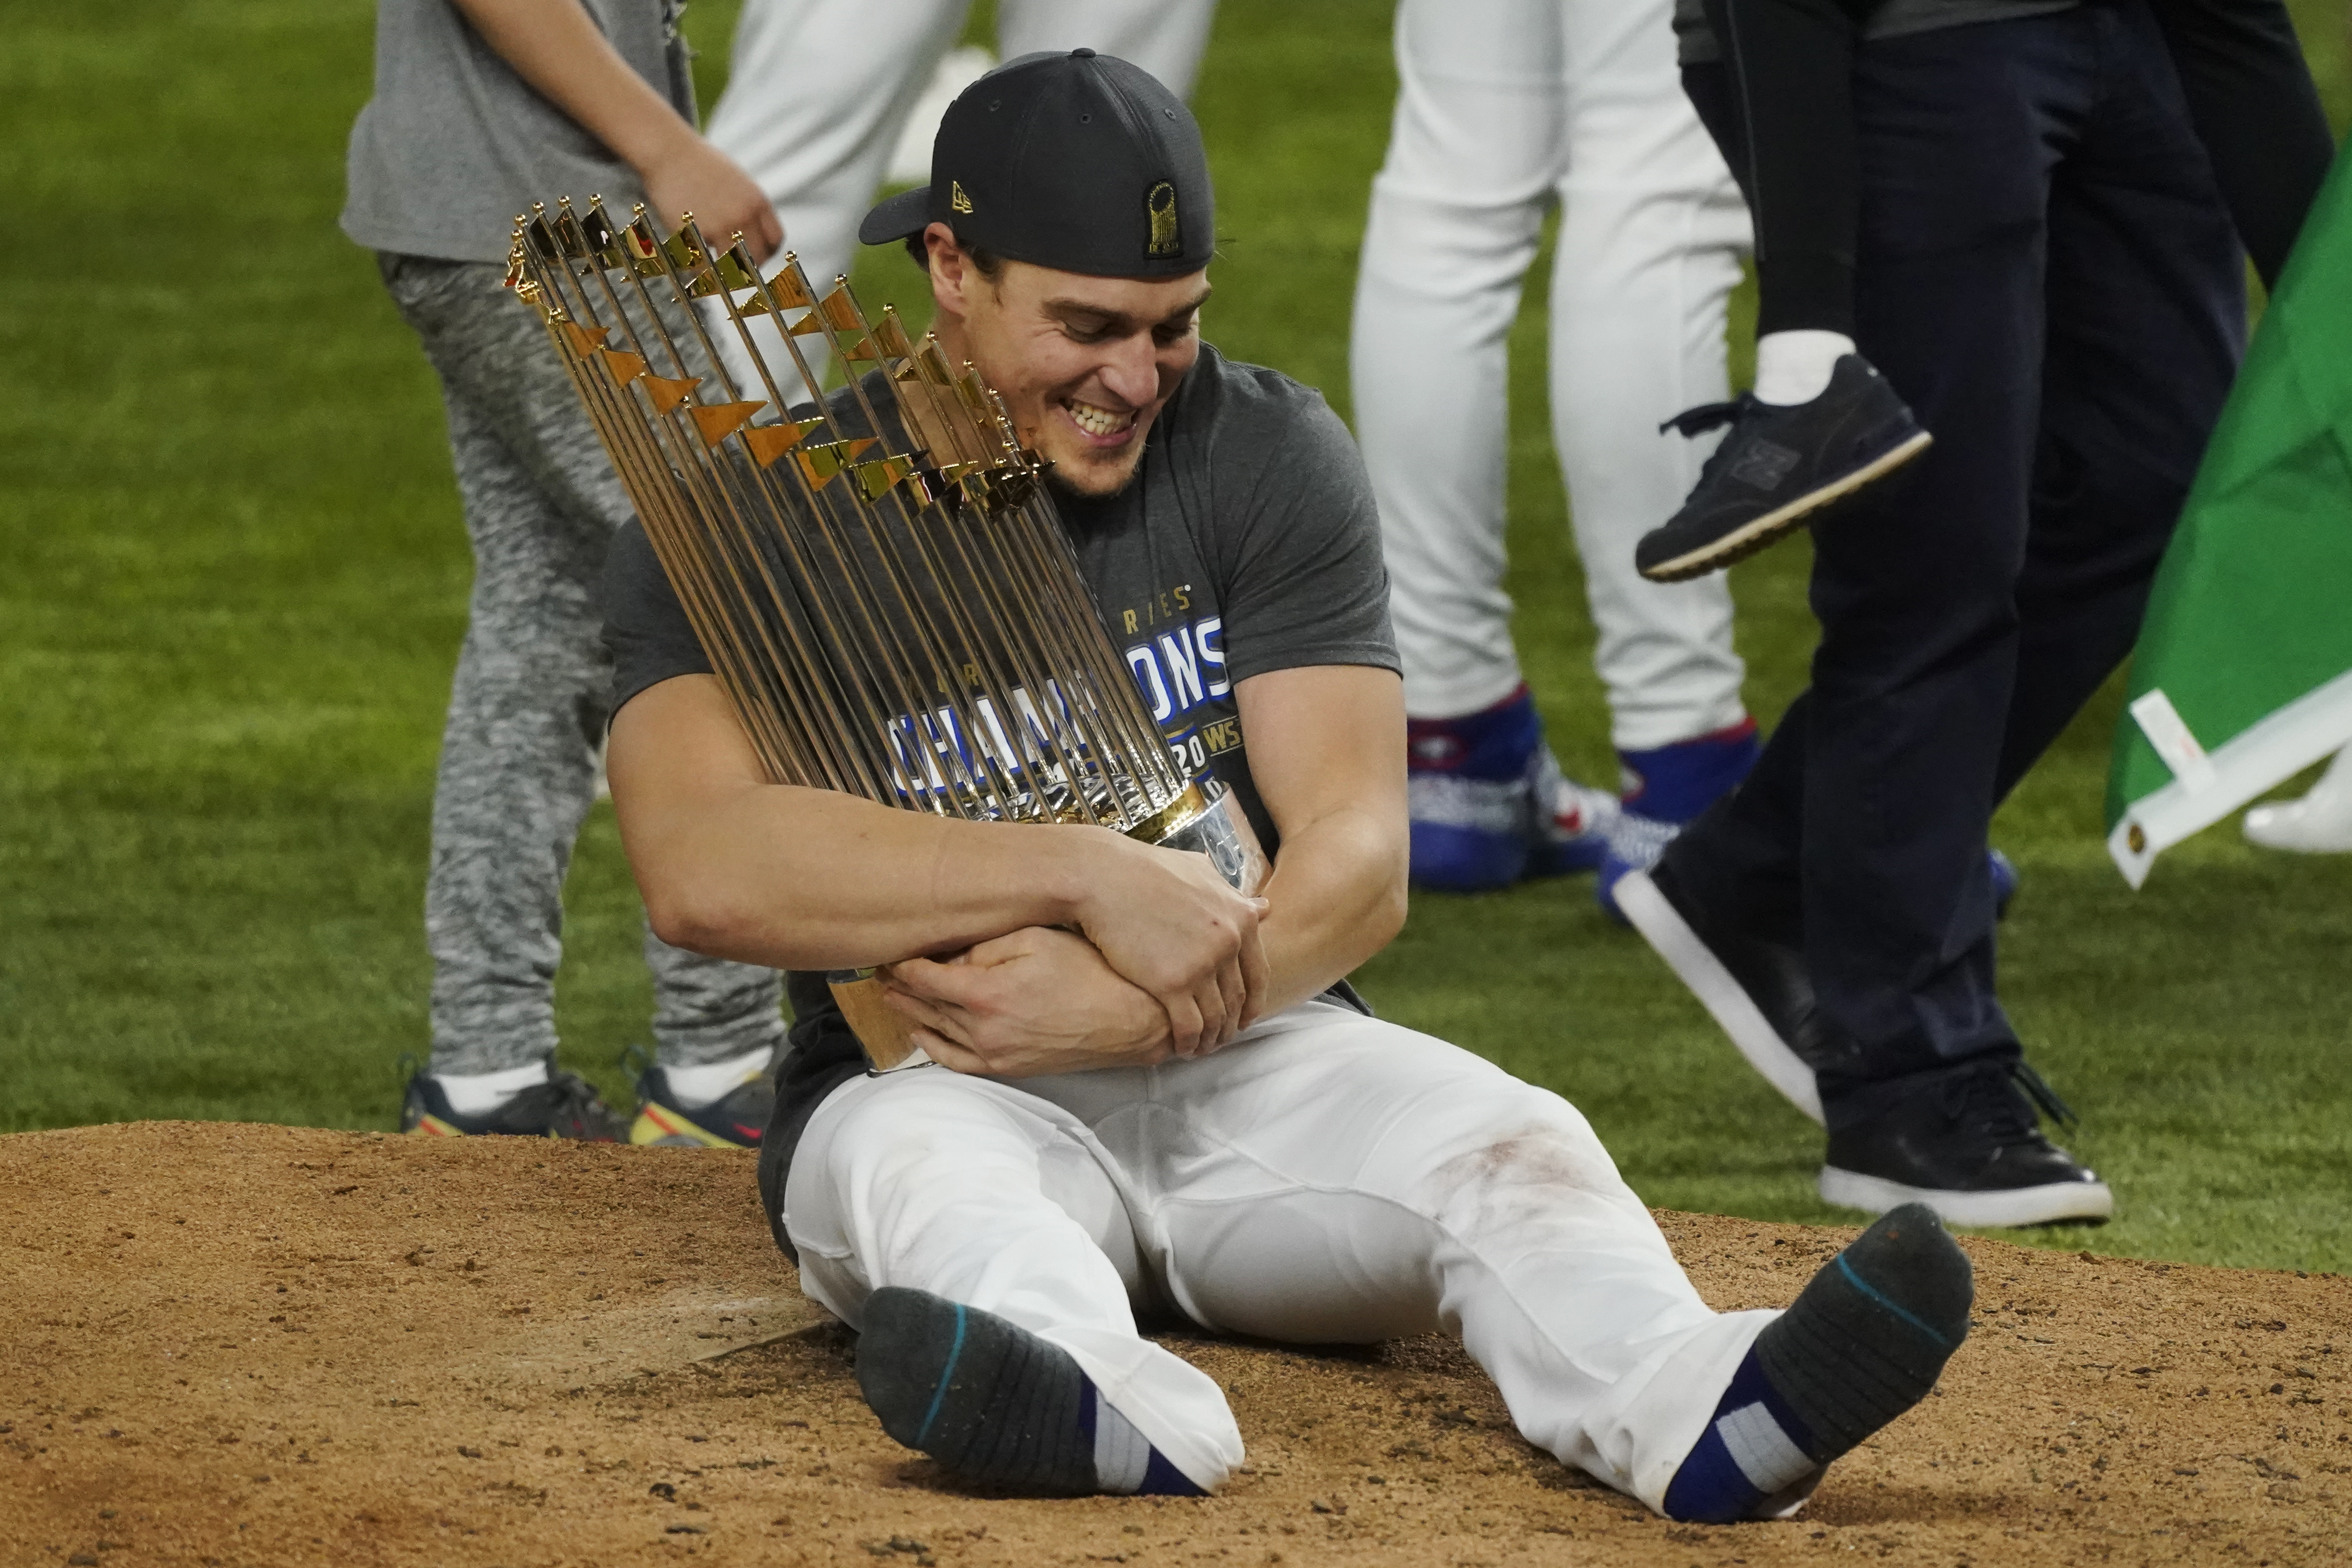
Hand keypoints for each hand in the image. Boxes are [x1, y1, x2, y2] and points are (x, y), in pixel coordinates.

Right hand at [640, 137, 782, 263]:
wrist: (668, 150)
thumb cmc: (699, 164)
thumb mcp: (737, 180)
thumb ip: (749, 206)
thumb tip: (754, 233)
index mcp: (757, 201)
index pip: (775, 240)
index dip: (766, 252)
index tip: (754, 256)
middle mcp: (744, 216)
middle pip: (758, 259)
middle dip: (747, 268)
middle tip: (733, 270)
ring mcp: (721, 226)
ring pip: (733, 268)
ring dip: (724, 275)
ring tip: (714, 275)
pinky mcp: (697, 233)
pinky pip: (704, 267)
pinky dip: (699, 272)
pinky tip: (693, 266)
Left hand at [880, 927, 1174, 1077]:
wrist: (1133, 1020)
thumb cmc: (1092, 973)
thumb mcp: (1037, 940)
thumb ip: (985, 945)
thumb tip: (947, 951)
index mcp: (986, 994)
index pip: (923, 976)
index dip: (901, 961)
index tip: (888, 948)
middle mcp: (982, 1031)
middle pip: (922, 1006)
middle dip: (898, 985)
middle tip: (879, 966)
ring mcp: (994, 1054)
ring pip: (934, 1033)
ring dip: (909, 1013)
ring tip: (892, 993)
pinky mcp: (1009, 1068)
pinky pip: (956, 1061)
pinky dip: (932, 1046)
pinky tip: (922, 1032)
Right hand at [1068, 838, 1268, 1057]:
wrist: (1102, 876)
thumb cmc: (1144, 870)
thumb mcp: (1200, 872)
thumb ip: (1233, 894)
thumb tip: (1262, 906)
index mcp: (1240, 917)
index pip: (1258, 972)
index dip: (1253, 1001)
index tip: (1245, 1017)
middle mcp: (1229, 941)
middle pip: (1237, 998)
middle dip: (1231, 1024)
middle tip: (1222, 1037)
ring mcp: (1202, 963)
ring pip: (1216, 1016)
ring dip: (1211, 1038)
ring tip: (1201, 1048)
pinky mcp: (1172, 982)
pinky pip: (1189, 1025)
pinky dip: (1188, 1042)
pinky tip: (1181, 1048)